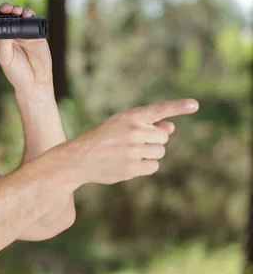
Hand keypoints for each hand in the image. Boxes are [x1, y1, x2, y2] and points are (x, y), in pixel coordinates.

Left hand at [0, 3, 51, 93]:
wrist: (34, 82)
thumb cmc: (16, 73)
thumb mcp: (6, 58)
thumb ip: (4, 44)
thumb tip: (5, 28)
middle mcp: (11, 34)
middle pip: (6, 15)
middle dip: (5, 9)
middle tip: (5, 9)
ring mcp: (23, 33)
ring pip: (19, 15)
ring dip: (17, 9)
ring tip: (16, 11)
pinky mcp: (35, 34)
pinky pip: (32, 20)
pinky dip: (29, 14)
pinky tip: (27, 14)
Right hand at [51, 99, 199, 185]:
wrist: (78, 158)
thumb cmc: (102, 140)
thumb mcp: (119, 125)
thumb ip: (146, 124)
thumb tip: (171, 128)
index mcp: (129, 116)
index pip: (158, 110)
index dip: (178, 107)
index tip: (195, 105)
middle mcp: (133, 131)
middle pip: (163, 138)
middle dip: (153, 141)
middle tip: (132, 144)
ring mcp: (133, 150)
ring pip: (160, 152)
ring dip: (150, 154)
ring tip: (129, 154)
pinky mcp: (132, 167)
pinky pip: (153, 166)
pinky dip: (145, 166)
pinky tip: (129, 164)